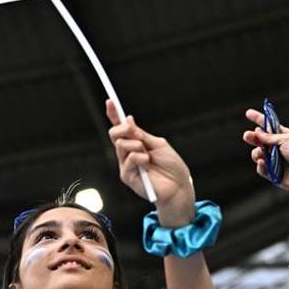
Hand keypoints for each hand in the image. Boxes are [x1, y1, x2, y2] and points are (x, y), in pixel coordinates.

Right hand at [105, 100, 194, 223]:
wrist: (179, 186)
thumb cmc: (172, 166)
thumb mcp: (158, 144)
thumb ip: (142, 135)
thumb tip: (128, 119)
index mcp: (136, 143)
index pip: (120, 128)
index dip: (114, 114)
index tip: (110, 101)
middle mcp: (128, 153)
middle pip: (115, 134)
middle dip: (123, 128)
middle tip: (133, 130)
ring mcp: (126, 165)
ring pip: (120, 144)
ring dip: (136, 145)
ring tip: (147, 154)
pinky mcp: (127, 176)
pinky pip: (128, 159)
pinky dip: (139, 157)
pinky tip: (147, 163)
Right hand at [243, 109, 288, 195]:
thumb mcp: (286, 140)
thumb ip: (270, 137)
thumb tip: (257, 132)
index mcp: (283, 137)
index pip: (268, 126)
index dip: (258, 119)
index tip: (248, 113)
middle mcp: (277, 148)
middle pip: (259, 140)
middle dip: (252, 137)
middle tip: (247, 135)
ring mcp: (274, 160)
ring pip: (257, 154)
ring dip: (256, 153)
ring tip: (260, 154)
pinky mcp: (272, 173)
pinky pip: (261, 168)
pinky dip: (261, 166)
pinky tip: (263, 163)